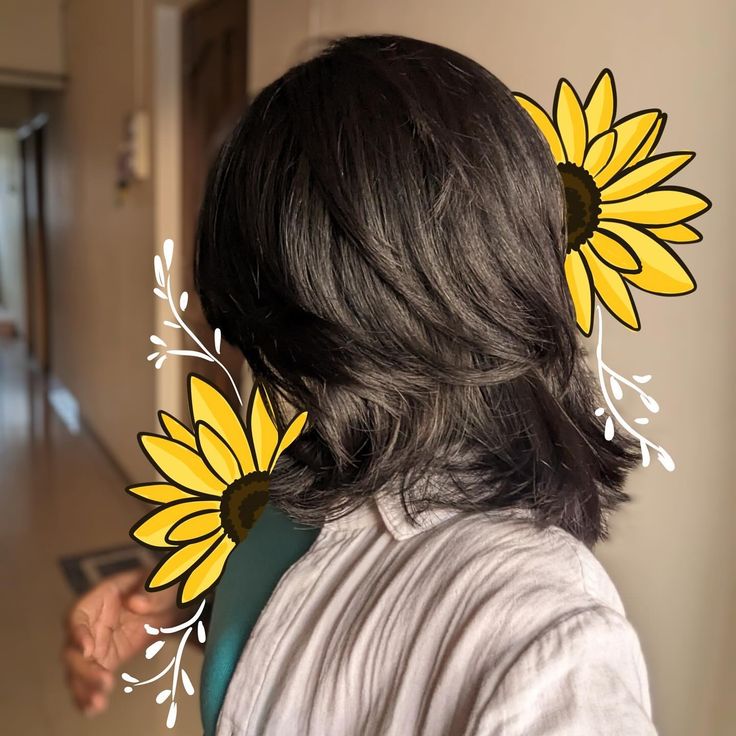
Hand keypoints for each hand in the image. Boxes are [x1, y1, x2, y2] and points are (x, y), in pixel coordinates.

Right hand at [62, 567, 184, 715]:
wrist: (172, 601)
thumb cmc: (162, 584)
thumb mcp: (161, 581)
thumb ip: (151, 590)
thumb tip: (136, 603)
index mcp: (100, 598)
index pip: (77, 614)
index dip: (77, 632)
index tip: (88, 650)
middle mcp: (91, 623)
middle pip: (72, 648)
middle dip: (83, 668)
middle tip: (105, 682)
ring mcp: (97, 644)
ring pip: (78, 669)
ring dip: (83, 687)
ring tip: (97, 704)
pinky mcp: (107, 660)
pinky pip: (92, 678)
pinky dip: (89, 694)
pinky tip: (94, 709)